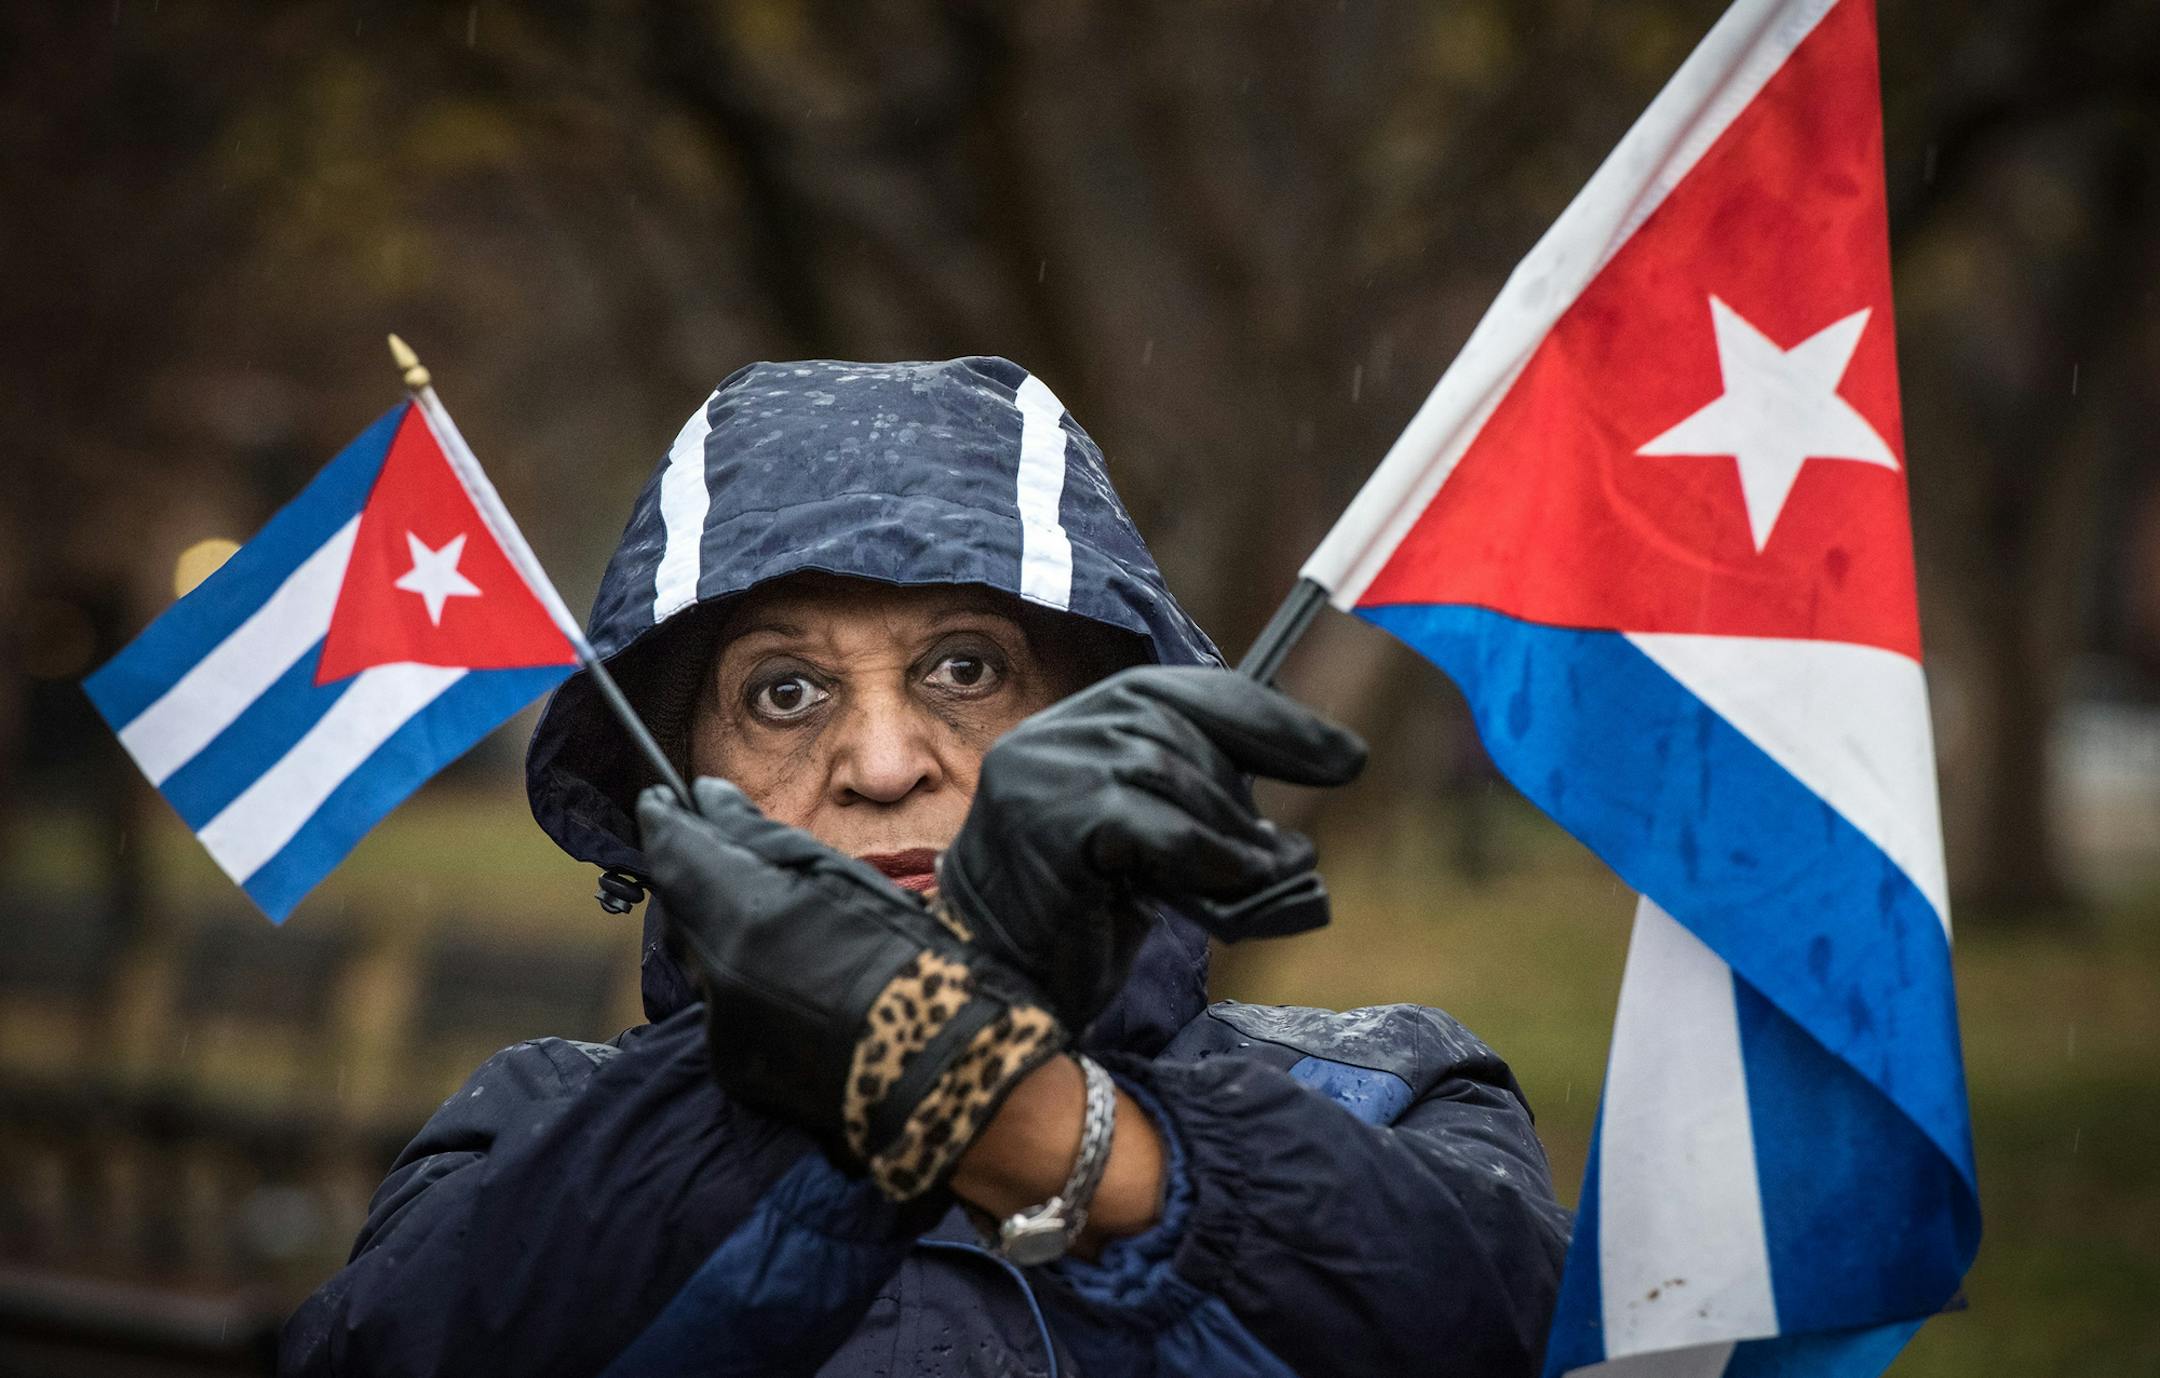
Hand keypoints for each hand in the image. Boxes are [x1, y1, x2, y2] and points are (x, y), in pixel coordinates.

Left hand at [637, 779, 1066, 1200]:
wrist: (940, 1062)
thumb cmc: (907, 955)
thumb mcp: (837, 875)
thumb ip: (758, 835)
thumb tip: (706, 799)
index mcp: (745, 913)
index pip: (673, 851)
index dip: (663, 819)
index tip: (662, 798)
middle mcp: (716, 970)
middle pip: (679, 905)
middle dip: (692, 874)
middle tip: (711, 846)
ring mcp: (720, 1023)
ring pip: (700, 957)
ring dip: (718, 930)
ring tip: (773, 920)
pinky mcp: (732, 1065)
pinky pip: (722, 1006)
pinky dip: (742, 983)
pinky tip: (790, 979)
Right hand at [937, 666, 1365, 1029]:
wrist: (999, 990)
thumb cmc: (1077, 928)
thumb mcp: (1154, 858)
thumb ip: (1203, 820)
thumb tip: (1294, 842)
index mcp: (1074, 726)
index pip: (1178, 690)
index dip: (1269, 718)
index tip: (1348, 759)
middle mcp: (1050, 735)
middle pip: (1173, 721)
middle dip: (1250, 783)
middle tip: (1290, 851)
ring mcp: (1038, 773)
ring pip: (1162, 766)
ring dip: (1230, 829)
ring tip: (1265, 877)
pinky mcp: (1041, 822)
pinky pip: (1147, 821)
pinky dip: (1204, 853)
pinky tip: (1232, 888)